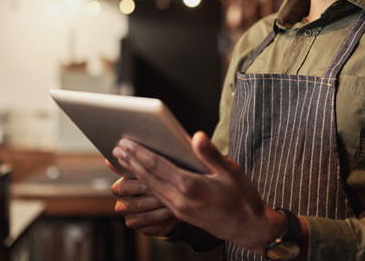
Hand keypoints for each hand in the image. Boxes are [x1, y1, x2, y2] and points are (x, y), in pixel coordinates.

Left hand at [112, 132, 284, 254]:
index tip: (126, 142)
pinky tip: (140, 179)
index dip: (140, 153)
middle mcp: (180, 200)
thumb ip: (211, 154)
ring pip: (151, 188)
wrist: (249, 228)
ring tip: (122, 161)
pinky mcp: (180, 215)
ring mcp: (179, 209)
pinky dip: (145, 185)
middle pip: (149, 177)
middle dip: (131, 162)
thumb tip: (196, 136)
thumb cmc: (243, 197)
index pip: (158, 166)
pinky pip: (157, 197)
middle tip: (116, 148)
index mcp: (191, 186)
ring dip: (135, 173)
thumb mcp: (231, 171)